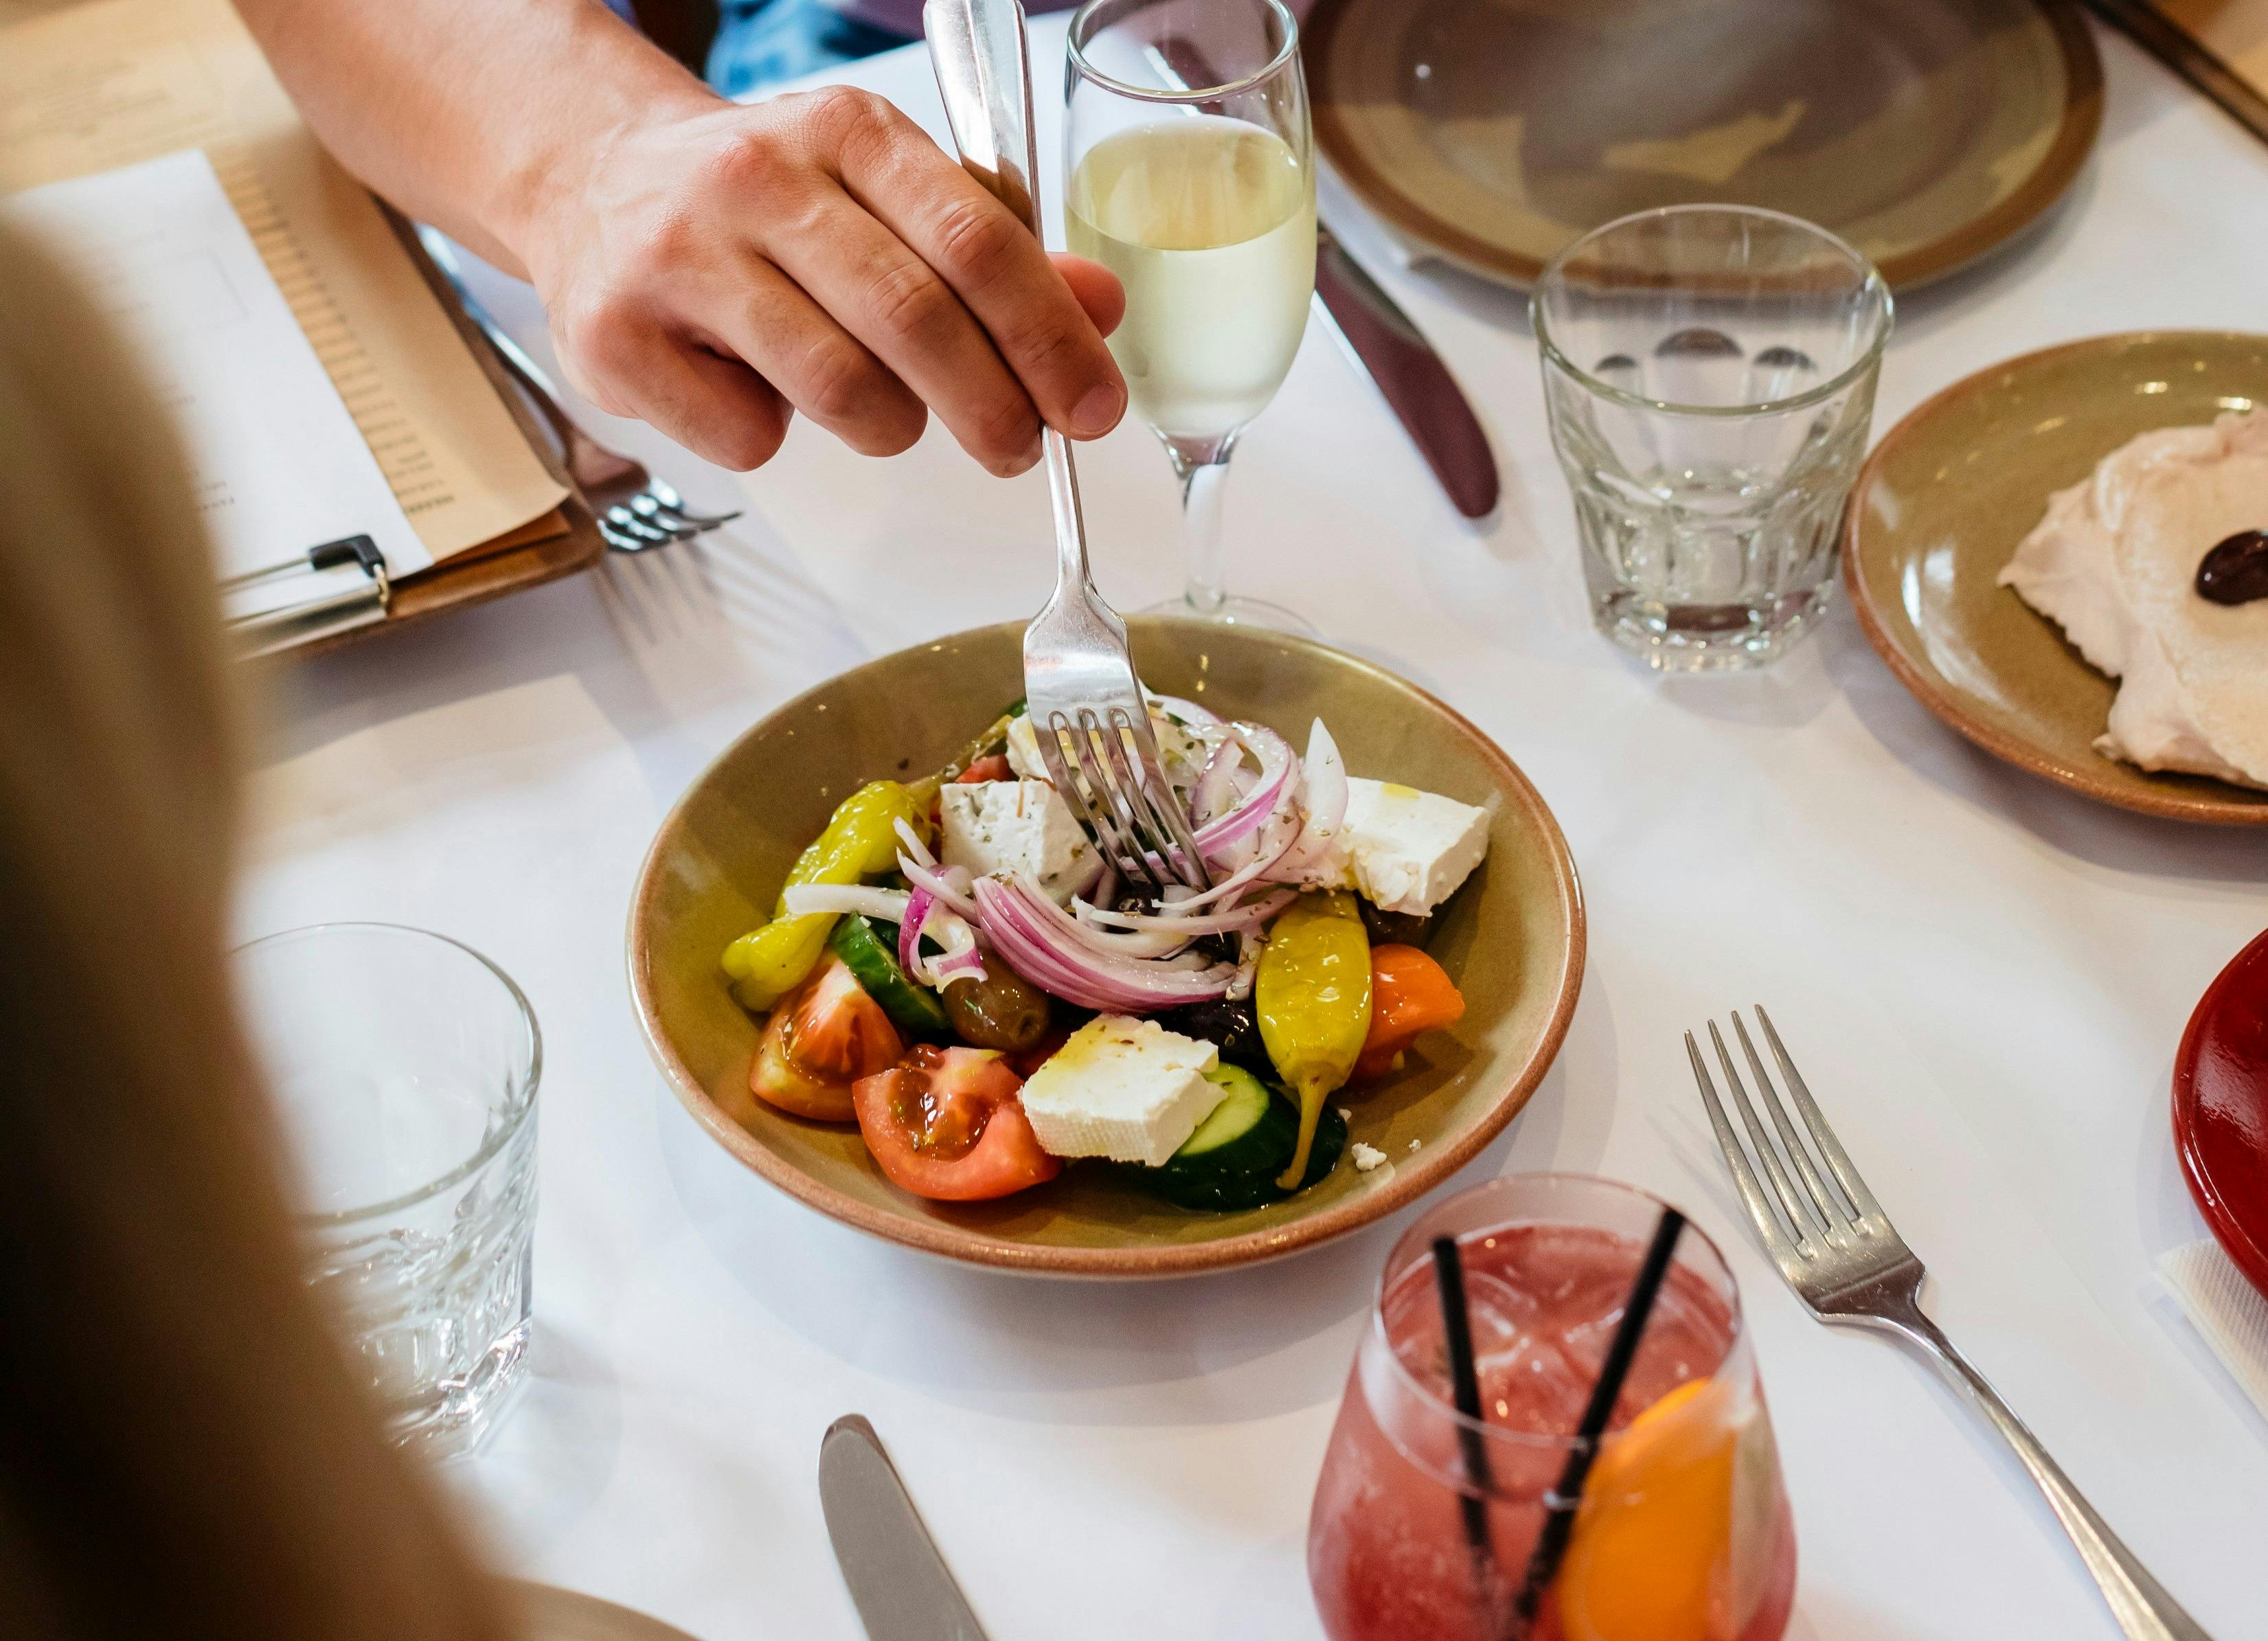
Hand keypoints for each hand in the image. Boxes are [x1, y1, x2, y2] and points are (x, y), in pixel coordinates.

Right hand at [520, 86, 1127, 474]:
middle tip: (1018, 449)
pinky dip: (776, 438)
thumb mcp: (886, 197)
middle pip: (915, 322)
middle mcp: (757, 179)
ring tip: (884, 415)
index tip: (1092, 408)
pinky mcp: (616, 338)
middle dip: (991, 409)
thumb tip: (1101, 312)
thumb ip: (996, 253)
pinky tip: (756, 392)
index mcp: (845, 132)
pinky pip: (747, 437)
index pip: (977, 242)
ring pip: (838, 390)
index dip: (1049, 340)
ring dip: (890, 428)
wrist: (589, 181)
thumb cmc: (767, 207)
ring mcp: (677, 257)